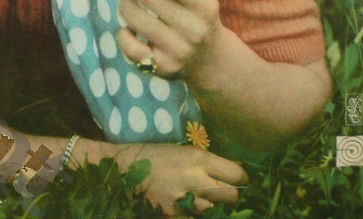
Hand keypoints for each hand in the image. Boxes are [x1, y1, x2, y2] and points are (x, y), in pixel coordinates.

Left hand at [112, 0, 223, 80]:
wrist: (209, 61)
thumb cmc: (194, 17)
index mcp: (203, 4)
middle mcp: (193, 28)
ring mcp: (177, 49)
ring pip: (134, 18)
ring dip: (125, 5)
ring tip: (128, 3)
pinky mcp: (162, 66)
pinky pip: (129, 46)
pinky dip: (124, 34)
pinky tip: (129, 29)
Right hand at [114, 142, 247, 215]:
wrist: (122, 169)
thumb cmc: (152, 155)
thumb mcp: (180, 151)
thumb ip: (203, 162)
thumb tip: (228, 173)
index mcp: (198, 158)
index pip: (236, 174)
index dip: (240, 178)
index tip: (239, 179)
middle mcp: (195, 180)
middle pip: (231, 196)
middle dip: (230, 195)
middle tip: (223, 193)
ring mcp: (185, 201)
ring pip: (215, 212)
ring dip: (213, 207)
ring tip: (202, 199)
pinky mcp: (174, 216)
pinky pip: (195, 218)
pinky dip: (195, 214)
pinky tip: (189, 208)